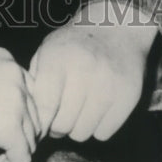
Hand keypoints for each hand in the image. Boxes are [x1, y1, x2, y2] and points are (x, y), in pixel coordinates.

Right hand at [0, 47, 39, 161]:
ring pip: (29, 141)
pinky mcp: (9, 126)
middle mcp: (16, 75)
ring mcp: (16, 99)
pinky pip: (21, 158)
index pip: (28, 97)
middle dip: (15, 142)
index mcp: (6, 60)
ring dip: (8, 161)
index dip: (16, 122)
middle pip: (33, 119)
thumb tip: (4, 122)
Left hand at [28, 0, 156, 143]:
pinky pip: (104, 133)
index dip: (41, 121)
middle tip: (61, 116)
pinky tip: (97, 110)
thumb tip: (32, 117)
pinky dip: (98, 127)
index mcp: (57, 58)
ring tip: (79, 110)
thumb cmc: (73, 44)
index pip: (45, 106)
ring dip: (78, 127)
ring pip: (83, 133)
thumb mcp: (47, 50)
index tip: (42, 122)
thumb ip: (35, 81)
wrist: (116, 27)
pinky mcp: (128, 95)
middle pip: (63, 124)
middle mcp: (83, 70)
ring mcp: (108, 83)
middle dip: (58, 126)